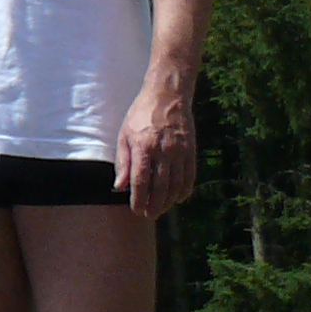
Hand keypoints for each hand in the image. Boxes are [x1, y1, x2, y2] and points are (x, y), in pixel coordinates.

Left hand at [116, 74, 198, 216]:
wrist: (167, 97)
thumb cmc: (140, 115)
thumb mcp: (124, 135)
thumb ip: (123, 162)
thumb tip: (119, 186)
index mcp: (143, 148)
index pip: (140, 181)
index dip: (138, 199)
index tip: (136, 210)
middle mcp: (162, 152)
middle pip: (159, 187)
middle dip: (154, 204)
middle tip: (149, 215)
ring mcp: (179, 152)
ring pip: (176, 184)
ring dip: (169, 201)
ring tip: (162, 209)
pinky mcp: (191, 150)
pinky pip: (189, 175)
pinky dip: (185, 189)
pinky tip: (179, 198)